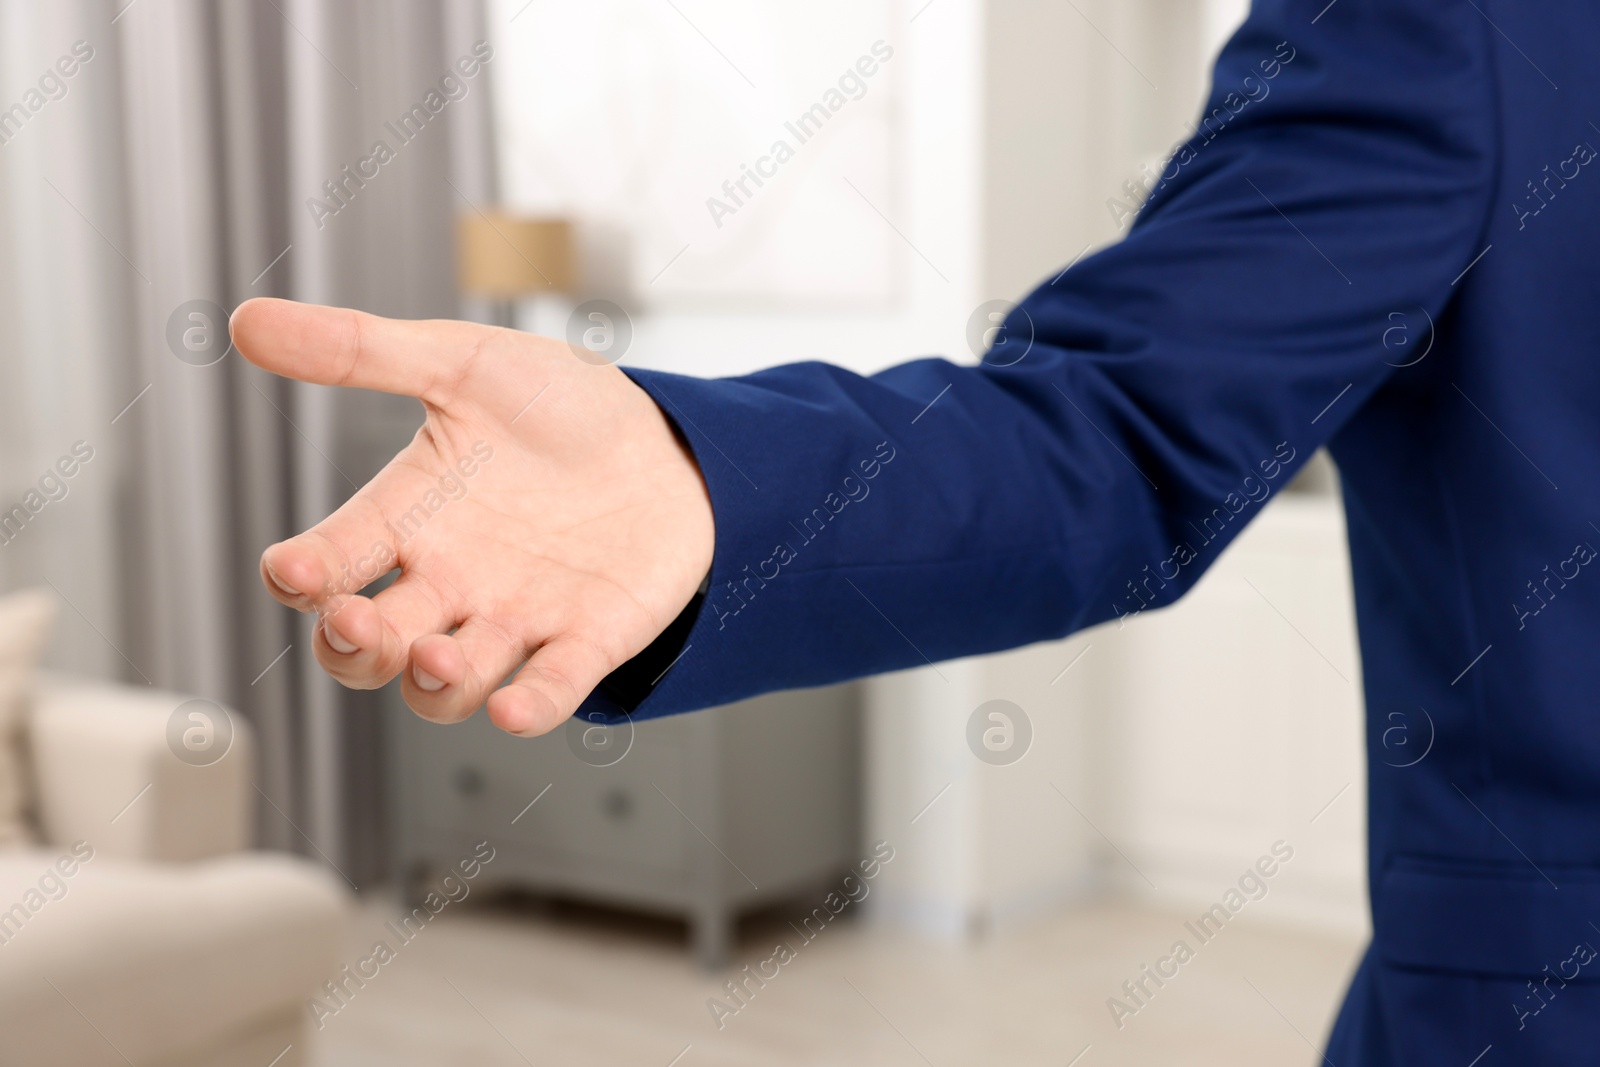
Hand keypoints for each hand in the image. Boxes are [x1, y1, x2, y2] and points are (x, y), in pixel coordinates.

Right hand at [230, 299, 714, 736]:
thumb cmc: (558, 406)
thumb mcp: (464, 363)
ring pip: (445, 686)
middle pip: (371, 646)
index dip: (304, 575)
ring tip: (434, 653)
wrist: (669, 441)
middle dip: (353, 647)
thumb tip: (247, 321)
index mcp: (410, 518)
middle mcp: (450, 582)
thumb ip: (363, 350)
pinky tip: (512, 707)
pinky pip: (548, 692)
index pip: (332, 562)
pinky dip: (529, 708)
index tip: (293, 569)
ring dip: (431, 681)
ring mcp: (516, 618)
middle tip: (356, 622)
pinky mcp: (586, 641)